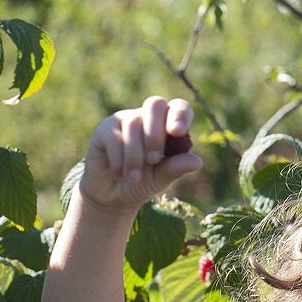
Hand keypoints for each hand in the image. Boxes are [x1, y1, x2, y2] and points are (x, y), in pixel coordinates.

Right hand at [80, 96, 201, 211]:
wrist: (112, 196)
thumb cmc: (141, 183)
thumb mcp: (161, 178)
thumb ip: (175, 168)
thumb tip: (197, 162)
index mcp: (166, 125)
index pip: (178, 107)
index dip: (180, 114)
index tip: (177, 131)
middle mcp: (146, 116)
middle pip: (155, 104)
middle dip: (155, 133)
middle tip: (153, 160)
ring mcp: (125, 119)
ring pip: (133, 124)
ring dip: (135, 155)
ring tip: (134, 178)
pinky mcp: (104, 128)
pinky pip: (114, 137)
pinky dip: (119, 160)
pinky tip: (120, 175)